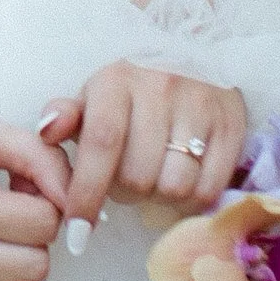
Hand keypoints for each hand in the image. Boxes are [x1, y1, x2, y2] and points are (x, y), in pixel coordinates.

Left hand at [41, 66, 245, 228]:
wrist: (193, 49)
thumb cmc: (133, 85)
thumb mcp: (93, 94)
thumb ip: (65, 115)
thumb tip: (47, 131)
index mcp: (117, 81)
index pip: (101, 144)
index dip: (87, 193)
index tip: (78, 231)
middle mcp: (161, 88)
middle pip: (137, 176)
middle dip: (124, 192)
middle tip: (125, 180)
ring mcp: (200, 105)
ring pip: (174, 187)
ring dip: (158, 197)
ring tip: (154, 178)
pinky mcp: (232, 124)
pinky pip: (209, 188)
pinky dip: (191, 199)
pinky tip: (182, 182)